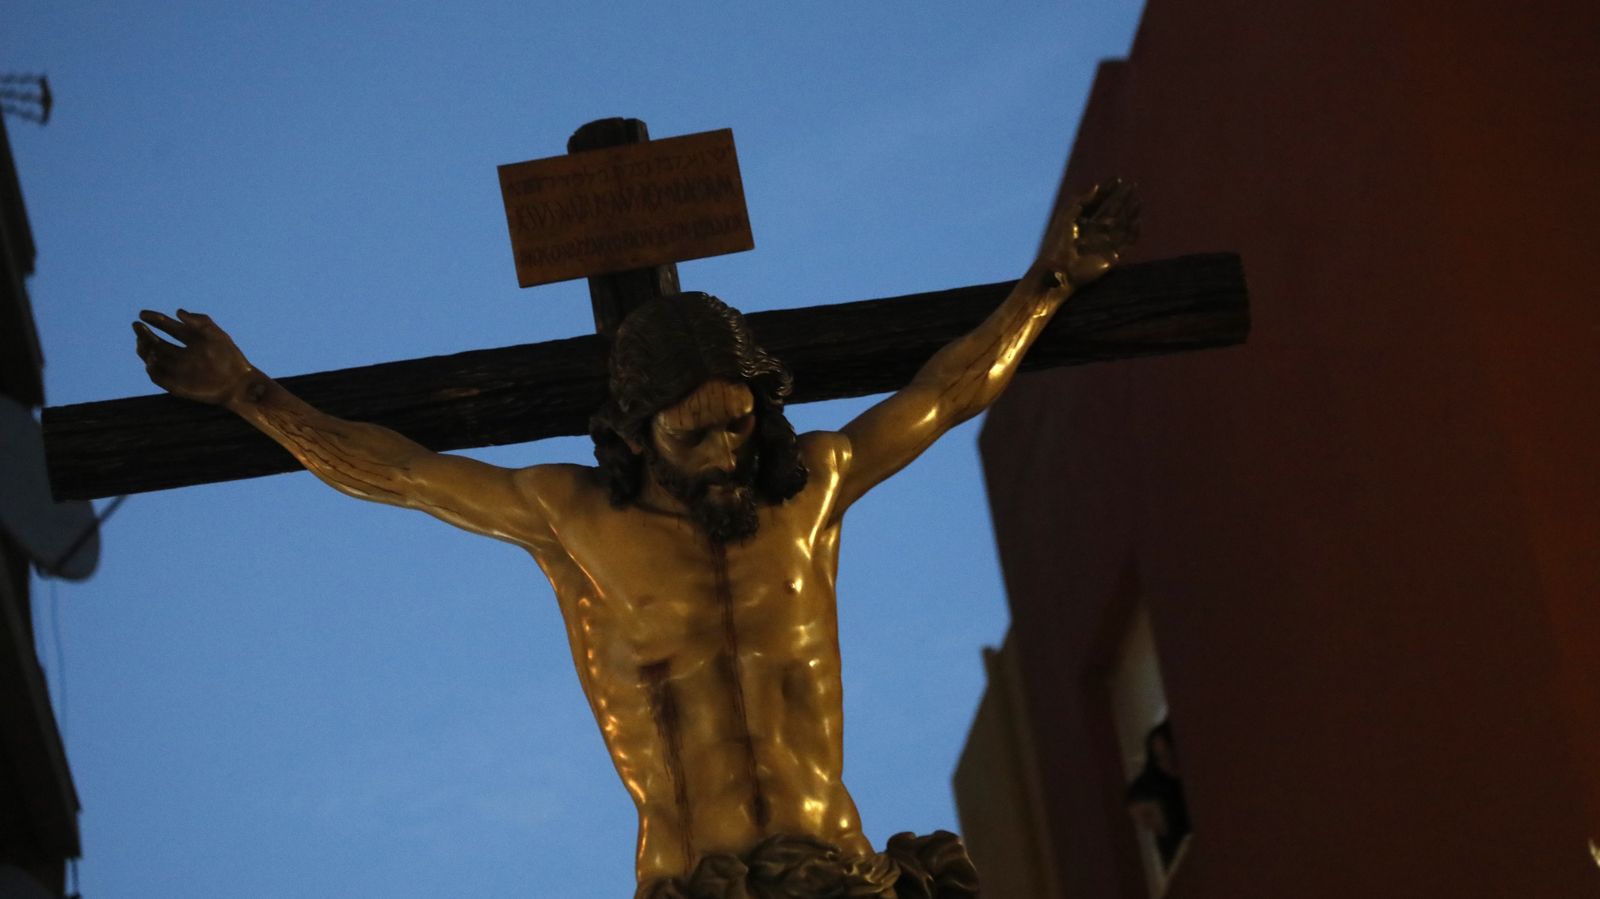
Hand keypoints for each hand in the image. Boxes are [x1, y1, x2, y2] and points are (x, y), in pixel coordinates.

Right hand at [133, 309, 255, 404]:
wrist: (239, 384)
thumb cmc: (230, 358)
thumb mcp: (216, 335)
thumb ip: (200, 321)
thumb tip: (178, 311)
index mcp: (191, 339)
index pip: (168, 327)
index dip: (155, 320)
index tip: (142, 314)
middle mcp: (181, 354)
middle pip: (156, 342)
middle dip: (145, 334)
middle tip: (137, 326)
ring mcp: (177, 370)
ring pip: (153, 358)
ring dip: (145, 350)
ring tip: (143, 342)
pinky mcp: (175, 386)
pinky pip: (158, 377)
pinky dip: (152, 369)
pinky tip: (152, 359)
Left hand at [1040, 178, 1140, 288]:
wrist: (1060, 269)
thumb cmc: (1058, 243)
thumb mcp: (1067, 217)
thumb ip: (1081, 201)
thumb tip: (1097, 186)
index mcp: (1082, 221)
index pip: (1098, 202)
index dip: (1107, 190)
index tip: (1118, 178)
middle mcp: (1095, 231)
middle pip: (1113, 211)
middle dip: (1122, 198)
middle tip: (1132, 185)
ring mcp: (1104, 243)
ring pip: (1122, 224)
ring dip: (1131, 212)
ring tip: (1138, 200)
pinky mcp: (1112, 256)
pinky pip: (1127, 242)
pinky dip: (1133, 232)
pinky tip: (1137, 220)